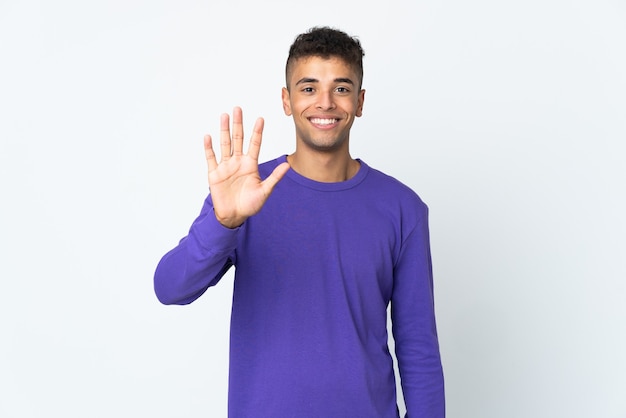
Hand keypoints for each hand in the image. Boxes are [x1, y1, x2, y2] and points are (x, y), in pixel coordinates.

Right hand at [204, 107, 289, 227]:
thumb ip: (274, 177)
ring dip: (224, 130)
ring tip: (224, 116)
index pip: (254, 144)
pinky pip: (211, 158)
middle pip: (238, 139)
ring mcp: (225, 167)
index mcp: (250, 165)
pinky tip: (208, 136)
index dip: (257, 132)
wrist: (234, 216)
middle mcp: (238, 162)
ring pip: (225, 144)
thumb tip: (287, 165)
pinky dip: (209, 148)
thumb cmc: (250, 204)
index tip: (260, 119)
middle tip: (238, 109)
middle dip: (238, 124)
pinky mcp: (214, 174)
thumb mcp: (265, 191)